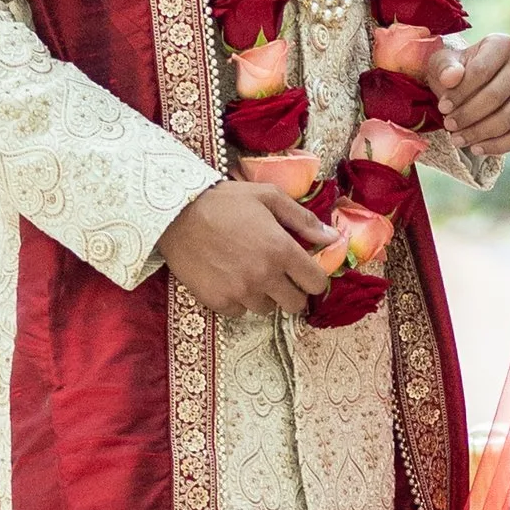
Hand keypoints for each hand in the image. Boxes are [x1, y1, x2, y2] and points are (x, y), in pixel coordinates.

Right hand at [158, 181, 335, 317]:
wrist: (176, 213)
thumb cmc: (225, 201)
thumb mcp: (268, 197)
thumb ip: (303, 219)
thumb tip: (333, 238)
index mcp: (281, 250)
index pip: (316, 283)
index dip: (314, 278)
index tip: (305, 272)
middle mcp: (264, 276)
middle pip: (296, 304)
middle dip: (293, 292)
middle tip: (280, 277)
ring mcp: (240, 292)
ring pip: (267, 309)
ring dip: (265, 296)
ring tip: (251, 274)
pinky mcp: (217, 301)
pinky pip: (240, 312)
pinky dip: (239, 300)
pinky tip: (230, 280)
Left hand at [428, 34, 509, 157]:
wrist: (466, 87)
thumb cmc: (453, 73)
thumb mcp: (441, 65)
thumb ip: (444, 68)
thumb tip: (452, 77)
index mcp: (501, 45)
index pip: (482, 70)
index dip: (460, 92)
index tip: (442, 107)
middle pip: (496, 96)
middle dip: (469, 115)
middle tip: (449, 125)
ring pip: (509, 117)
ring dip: (480, 132)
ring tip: (457, 139)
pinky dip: (498, 146)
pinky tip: (476, 148)